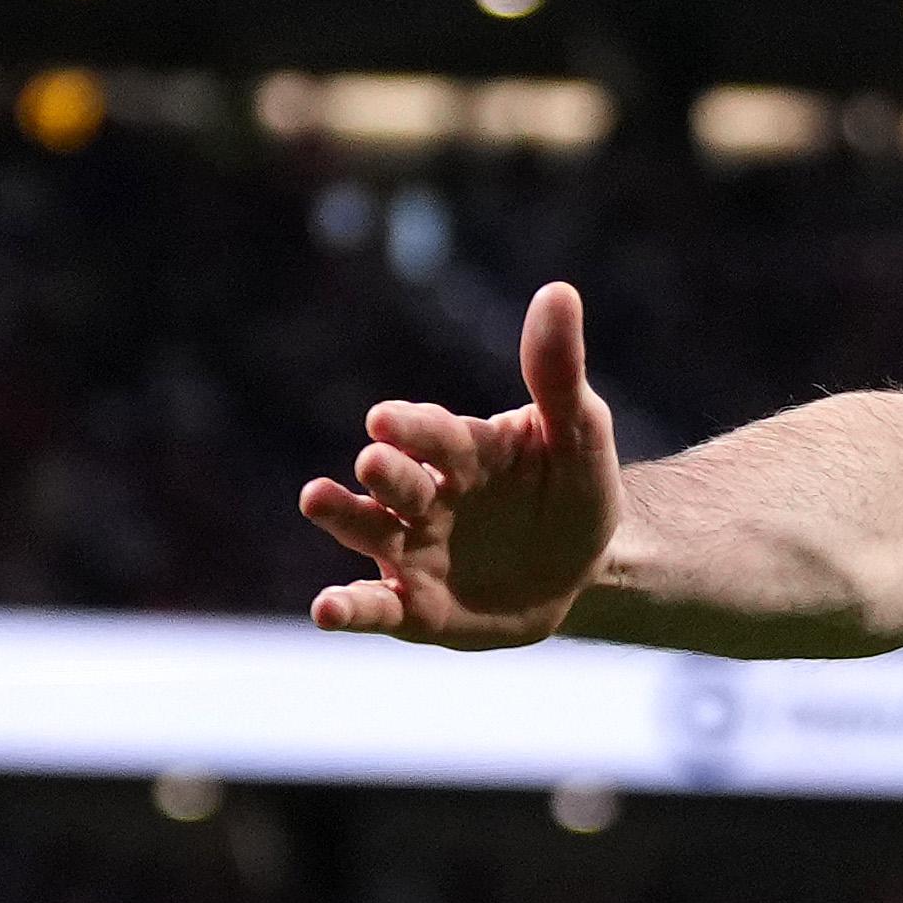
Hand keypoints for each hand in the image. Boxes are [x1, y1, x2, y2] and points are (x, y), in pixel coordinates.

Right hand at [305, 280, 624, 647]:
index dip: (412, 428)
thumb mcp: (581, 435)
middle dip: (385, 473)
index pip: (433, 434)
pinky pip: (378, 608)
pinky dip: (349, 608)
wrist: (587, 571)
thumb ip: (559, 374)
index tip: (386, 421)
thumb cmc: (576, 491)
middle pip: (397, 482)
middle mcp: (428, 497)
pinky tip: (324, 610)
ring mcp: (416, 552)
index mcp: (464, 451)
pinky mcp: (416, 608)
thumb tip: (559, 291)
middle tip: (373, 464)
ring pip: (370, 533)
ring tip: (316, 501)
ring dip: (343, 518)